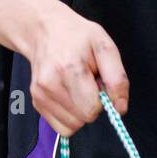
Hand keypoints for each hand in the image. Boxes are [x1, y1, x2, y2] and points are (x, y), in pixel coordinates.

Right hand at [23, 3, 128, 135]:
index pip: (91, 109)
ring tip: (77, 88)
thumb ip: (117, 79)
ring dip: (79, 111)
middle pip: (82, 119)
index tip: (98, 83)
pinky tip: (68, 96)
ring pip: (71, 126)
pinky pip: (60, 126)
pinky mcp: (36, 101)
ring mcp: (40, 94)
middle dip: (91, 106)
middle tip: (88, 83)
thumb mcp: (105, 47)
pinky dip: (69, 116)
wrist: (44, 30)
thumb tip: (120, 109)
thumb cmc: (77, 37)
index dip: (102, 100)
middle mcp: (50, 84)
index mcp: (69, 69)